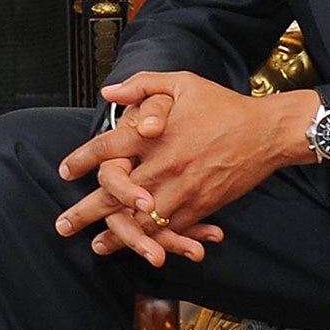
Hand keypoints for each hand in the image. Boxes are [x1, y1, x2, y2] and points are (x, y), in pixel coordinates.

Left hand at [59, 71, 319, 258]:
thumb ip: (142, 85)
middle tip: (63, 226)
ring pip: (141, 220)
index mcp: (153, 135)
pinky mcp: (202, 205)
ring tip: (96, 246)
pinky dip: (153, 240)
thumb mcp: (182, 82)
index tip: (65, 171)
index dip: (81, 160)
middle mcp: (163, 165)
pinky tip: (137, 247)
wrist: (267, 132)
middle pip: (115, 194)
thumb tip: (108, 92)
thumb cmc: (222, 105)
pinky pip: (171, 228)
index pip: (106, 150)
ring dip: (116, 235)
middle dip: (86, 212)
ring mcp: (183, 189)